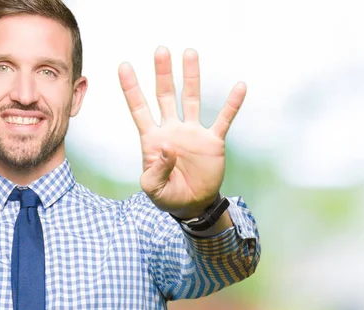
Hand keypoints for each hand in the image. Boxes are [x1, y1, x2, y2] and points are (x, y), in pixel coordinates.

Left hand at [118, 47, 245, 218]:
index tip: (124, 66)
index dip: (131, 88)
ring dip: (191, 77)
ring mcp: (192, 132)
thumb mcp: (153, 188)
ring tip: (189, 53)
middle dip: (162, 73)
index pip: (139, 109)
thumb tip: (166, 148)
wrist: (193, 205)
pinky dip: (231, 104)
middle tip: (161, 50)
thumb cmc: (167, 196)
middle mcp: (172, 129)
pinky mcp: (212, 141)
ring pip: (191, 98)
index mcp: (153, 139)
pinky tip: (239, 87)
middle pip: (165, 95)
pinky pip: (223, 119)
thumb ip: (156, 170)